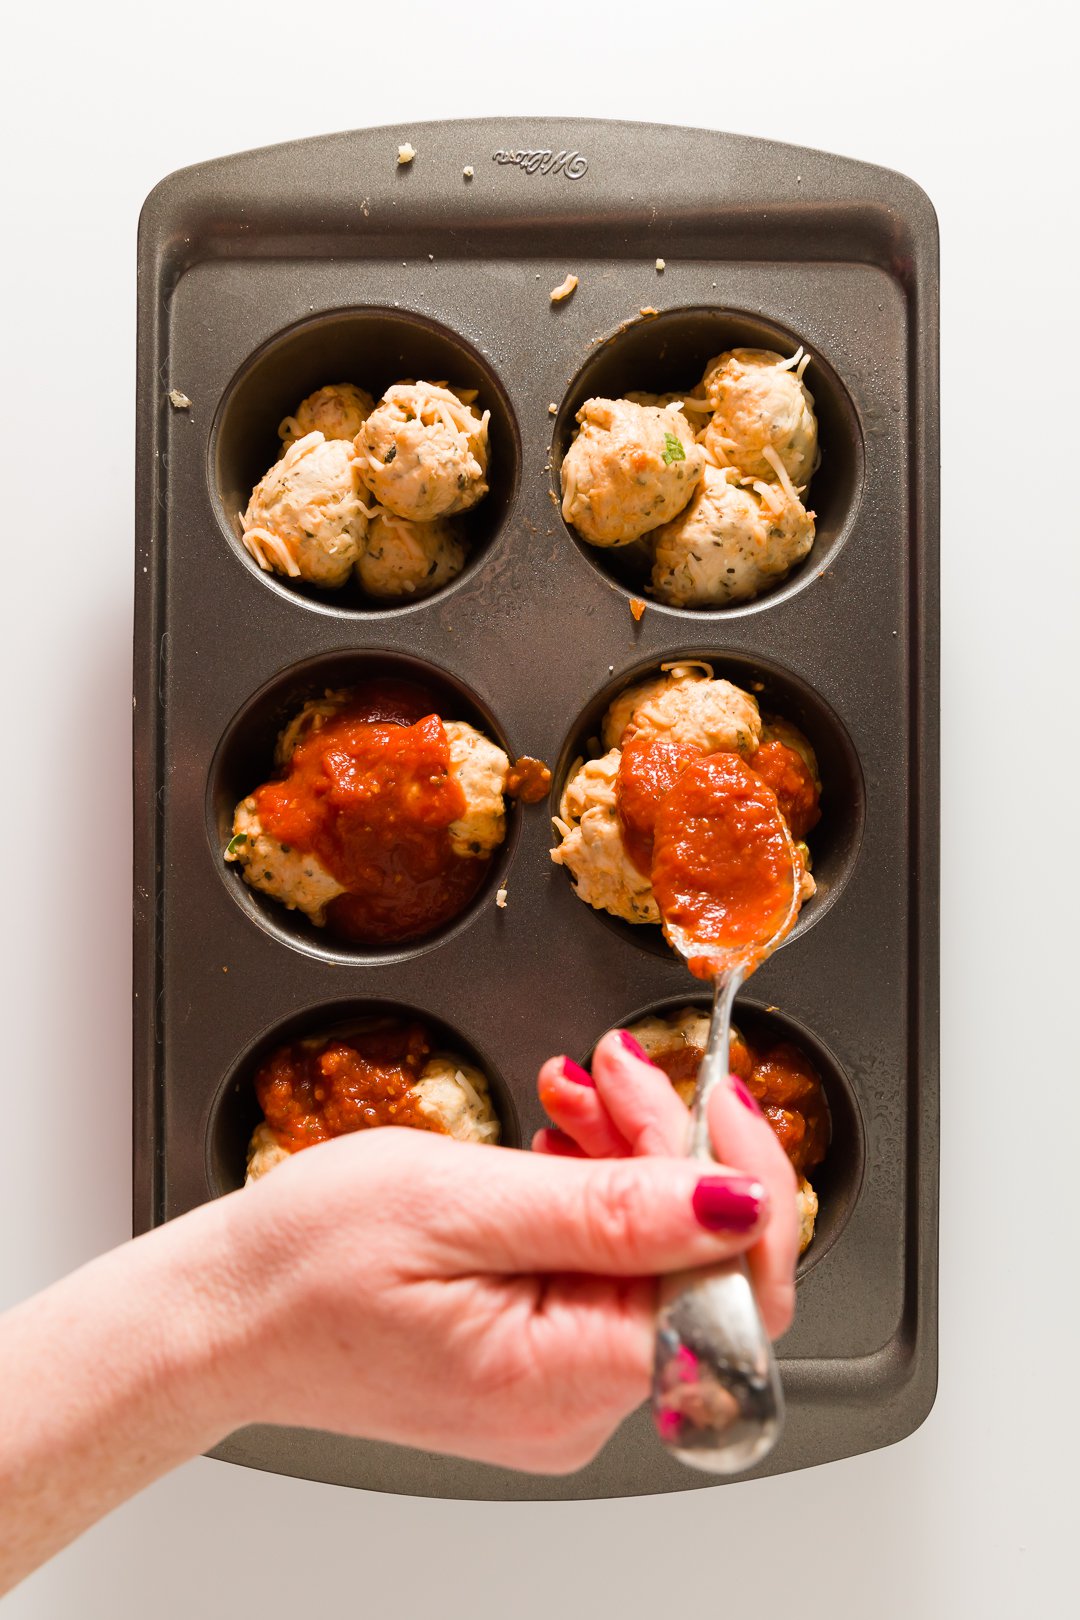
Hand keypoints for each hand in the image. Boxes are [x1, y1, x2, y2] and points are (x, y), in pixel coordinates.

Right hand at [210, 1120, 776, 1472]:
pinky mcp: (540, 1359)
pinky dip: (596, 1191)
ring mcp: (561, 1386)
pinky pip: (608, 1269)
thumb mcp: (460, 1204)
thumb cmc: (305, 1265)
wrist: (221, 1314)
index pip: (733, 1290)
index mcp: (568, 1378)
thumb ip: (609, 1210)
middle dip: (673, 1148)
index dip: (742, 1178)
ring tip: (570, 1096)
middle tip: (613, 1068)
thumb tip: (739, 1204)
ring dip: (631, 1159)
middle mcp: (579, 1403)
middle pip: (699, 1265)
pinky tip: (556, 1143)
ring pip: (656, 1257)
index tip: (706, 1089)